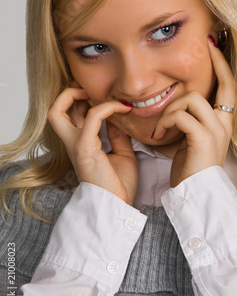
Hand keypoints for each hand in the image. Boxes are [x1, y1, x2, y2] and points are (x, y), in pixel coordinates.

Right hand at [47, 87, 137, 204]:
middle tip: (92, 89)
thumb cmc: (119, 185)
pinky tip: (121, 107)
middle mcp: (73, 142)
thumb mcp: (121, 154)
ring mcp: (75, 145)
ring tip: (100, 92)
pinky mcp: (84, 148)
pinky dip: (106, 107)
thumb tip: (118, 118)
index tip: (104, 95)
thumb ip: (117, 136)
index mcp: (81, 144)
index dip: (81, 99)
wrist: (118, 206)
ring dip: (77, 94)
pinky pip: (92, 117)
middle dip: (69, 93)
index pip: (70, 115)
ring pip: (57, 111)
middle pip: (55, 110)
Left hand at [153, 37, 235, 186]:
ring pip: (192, 99)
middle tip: (206, 47)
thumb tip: (174, 104)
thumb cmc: (191, 169)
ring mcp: (216, 130)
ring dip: (170, 109)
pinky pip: (181, 116)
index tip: (214, 46)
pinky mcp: (203, 138)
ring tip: (161, 127)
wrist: (196, 194)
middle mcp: (225, 124)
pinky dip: (166, 122)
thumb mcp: (192, 139)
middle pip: (223, 84)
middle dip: (217, 63)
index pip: (230, 88)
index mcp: (223, 123)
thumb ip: (189, 120)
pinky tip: (159, 134)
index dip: (224, 66)